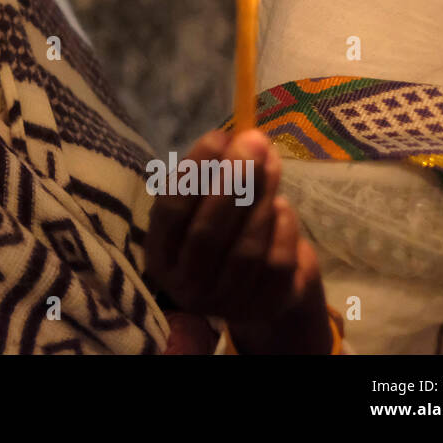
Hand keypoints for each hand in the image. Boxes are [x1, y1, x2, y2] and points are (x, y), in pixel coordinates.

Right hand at [146, 128, 331, 353]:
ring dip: (261, 200)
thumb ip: (209, 178)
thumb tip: (238, 138)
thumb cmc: (219, 235)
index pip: (171, 213)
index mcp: (160, 256)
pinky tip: (282, 206)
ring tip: (272, 163)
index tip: (218, 136)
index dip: (194, 173)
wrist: (255, 290)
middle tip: (254, 142)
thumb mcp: (200, 210)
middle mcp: (187, 286)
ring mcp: (227, 302)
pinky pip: (277, 264)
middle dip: (233, 183)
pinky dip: (282, 230)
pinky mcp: (266, 306)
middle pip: (208, 233)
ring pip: (245, 249)